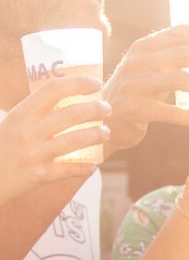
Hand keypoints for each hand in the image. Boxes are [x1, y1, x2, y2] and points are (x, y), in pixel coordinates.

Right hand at [0, 76, 109, 205]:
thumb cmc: (1, 146)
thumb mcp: (11, 122)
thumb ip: (33, 113)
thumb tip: (63, 100)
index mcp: (22, 113)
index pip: (54, 89)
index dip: (78, 83)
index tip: (95, 84)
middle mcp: (29, 131)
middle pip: (72, 114)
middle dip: (95, 109)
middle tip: (106, 109)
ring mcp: (35, 154)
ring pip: (76, 140)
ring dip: (97, 135)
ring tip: (106, 133)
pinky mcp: (39, 175)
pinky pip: (69, 170)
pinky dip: (84, 168)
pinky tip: (94, 165)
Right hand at [103, 25, 188, 151]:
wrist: (106, 120)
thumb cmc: (139, 92)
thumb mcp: (150, 68)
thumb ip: (172, 58)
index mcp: (143, 46)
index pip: (178, 32)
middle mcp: (136, 61)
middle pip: (180, 54)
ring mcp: (133, 84)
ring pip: (174, 79)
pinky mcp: (133, 109)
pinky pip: (165, 111)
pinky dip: (185, 114)